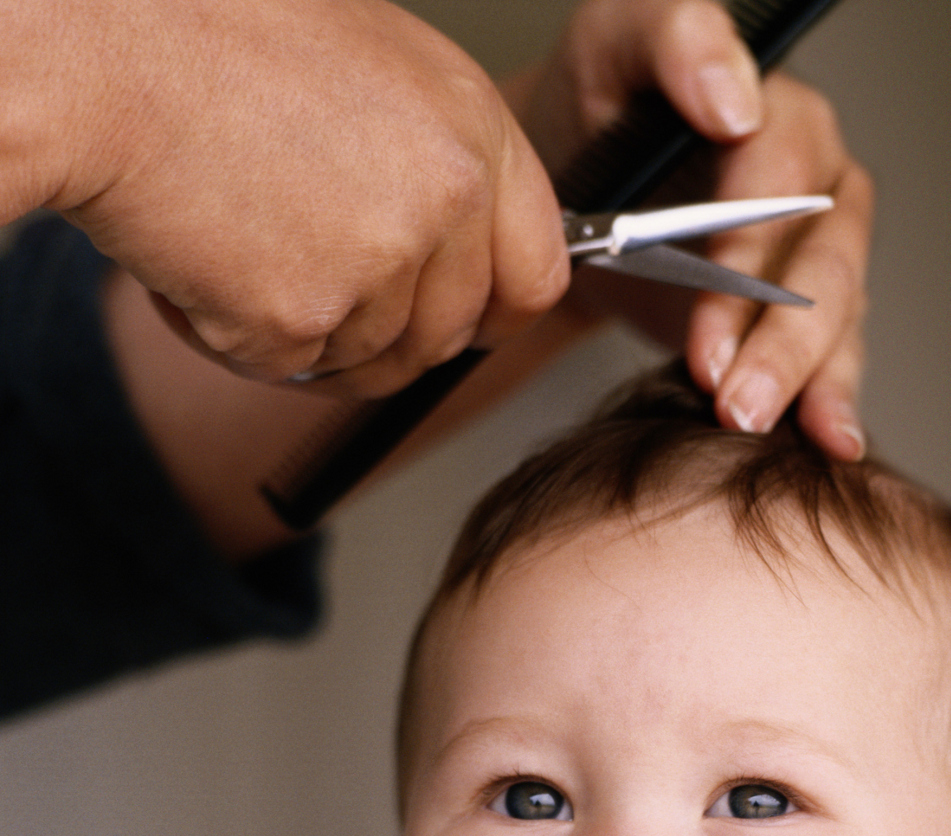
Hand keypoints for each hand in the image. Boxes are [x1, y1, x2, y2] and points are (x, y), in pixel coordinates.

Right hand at [13, 0, 568, 395]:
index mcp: (474, 134)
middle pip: (445, 336)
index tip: (470, 324)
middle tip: (309, 272)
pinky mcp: (301, 316)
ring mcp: (377, 265)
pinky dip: (240, 335)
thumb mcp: (376, 73)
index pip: (537, 275)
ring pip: (367, 358)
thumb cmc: (213, 35)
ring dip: (308, 329)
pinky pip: (291, 367)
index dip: (497, 313)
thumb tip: (467, 252)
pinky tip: (202, 253)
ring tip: (242, 233)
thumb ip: (440, 167)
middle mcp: (444, 202)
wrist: (94, 49)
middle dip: (383, 330)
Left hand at [517, 0, 872, 458]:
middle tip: (736, 403)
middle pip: (821, 271)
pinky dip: (829, 408)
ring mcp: (821, 264)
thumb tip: (736, 101)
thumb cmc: (598, 115)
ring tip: (758, 424)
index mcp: (788, 123)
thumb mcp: (617, 44)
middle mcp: (822, 193)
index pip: (783, 191)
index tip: (710, 323)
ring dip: (804, 384)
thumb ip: (677, 39)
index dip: (746, 260)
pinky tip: (828, 442)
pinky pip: (833, 366)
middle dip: (780, 345)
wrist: (583, 194)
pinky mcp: (809, 324)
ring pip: (837, 327)